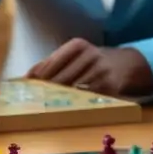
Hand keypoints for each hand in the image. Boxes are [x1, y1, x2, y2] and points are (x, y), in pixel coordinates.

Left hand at [27, 39, 152, 96]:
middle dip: (47, 90)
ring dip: (60, 99)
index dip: (38, 77)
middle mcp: (90, 54)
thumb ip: (51, 62)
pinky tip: (67, 108)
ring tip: (47, 107)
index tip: (26, 88)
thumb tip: (26, 77)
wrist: (126, 63)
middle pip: (61, 77)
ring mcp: (101, 70)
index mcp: (78, 45)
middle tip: (34, 102)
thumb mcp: (75, 54)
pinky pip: (88, 97)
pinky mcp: (110, 86)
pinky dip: (76, 103)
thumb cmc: (91, 60)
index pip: (52, 62)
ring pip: (74, 89)